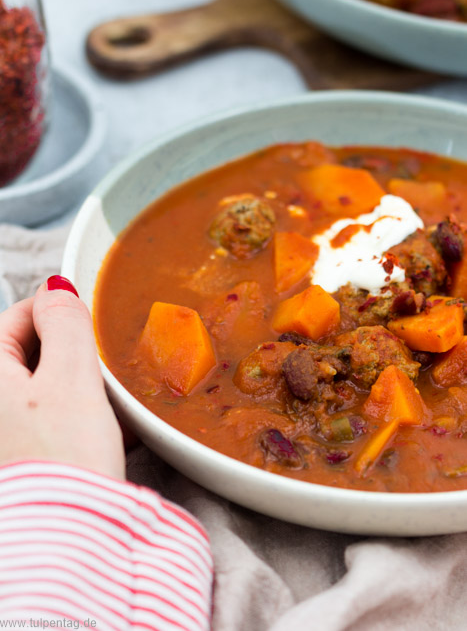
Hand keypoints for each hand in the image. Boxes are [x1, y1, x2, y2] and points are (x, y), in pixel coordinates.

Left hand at [0, 276, 124, 479]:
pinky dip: (72, 417)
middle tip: (102, 374)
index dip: (59, 314)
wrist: (65, 542)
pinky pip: (45, 420)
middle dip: (71, 356)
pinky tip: (99, 434)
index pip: (17, 316)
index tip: (92, 328)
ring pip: (41, 387)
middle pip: (28, 353)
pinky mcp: (18, 455)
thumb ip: (66, 323)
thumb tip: (56, 289)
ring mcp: (3, 430)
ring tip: (106, 410)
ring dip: (76, 389)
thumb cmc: (64, 463)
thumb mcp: (72, 378)